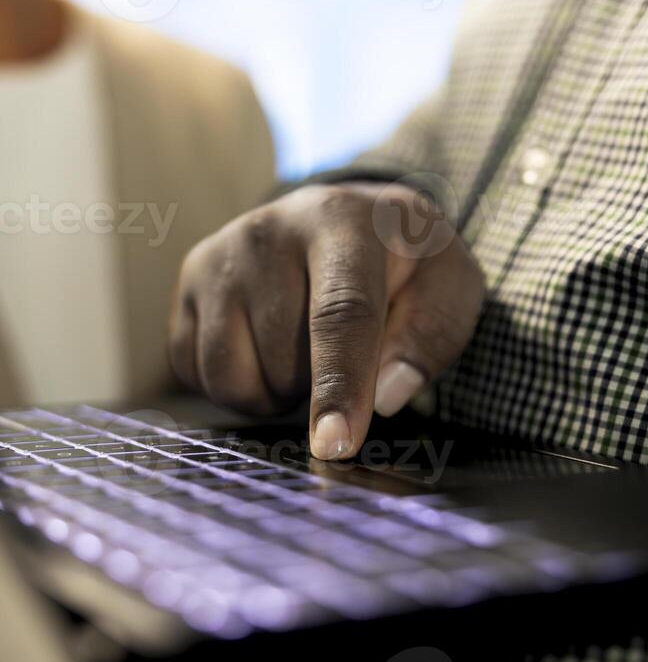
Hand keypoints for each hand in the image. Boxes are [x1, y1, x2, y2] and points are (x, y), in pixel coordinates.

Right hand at [169, 183, 484, 459]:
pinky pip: (196, 375)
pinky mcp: (186, 283)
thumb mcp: (447, 286)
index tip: (335, 445)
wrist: (344, 217)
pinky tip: (263, 344)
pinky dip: (236, 382)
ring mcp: (217, 255)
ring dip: (273, 390)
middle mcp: (267, 231)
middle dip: (318, 386)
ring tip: (301, 347)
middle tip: (345, 350)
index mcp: (341, 222)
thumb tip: (385, 397)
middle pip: (285, 361)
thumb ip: (429, 337)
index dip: (339, 385)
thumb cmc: (402, 262)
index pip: (340, 313)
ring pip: (231, 376)